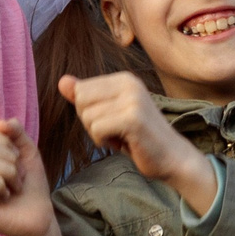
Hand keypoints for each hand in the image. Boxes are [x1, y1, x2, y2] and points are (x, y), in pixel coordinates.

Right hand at [0, 119, 75, 235]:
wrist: (40, 216)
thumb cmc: (30, 185)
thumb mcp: (26, 152)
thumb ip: (15, 132)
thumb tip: (0, 123)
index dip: (4, 144)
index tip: (15, 162)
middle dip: (9, 160)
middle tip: (16, 177)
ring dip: (9, 174)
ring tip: (13, 187)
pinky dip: (1, 186)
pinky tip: (5, 197)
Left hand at [56, 72, 216, 213]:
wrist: (172, 157)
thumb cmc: (139, 138)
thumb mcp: (110, 113)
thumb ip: (86, 96)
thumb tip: (61, 81)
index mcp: (124, 78)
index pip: (81, 90)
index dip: (89, 112)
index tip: (113, 121)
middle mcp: (129, 83)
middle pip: (81, 101)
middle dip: (91, 122)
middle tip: (115, 131)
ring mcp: (132, 99)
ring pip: (87, 117)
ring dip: (99, 134)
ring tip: (122, 137)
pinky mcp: (133, 118)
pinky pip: (96, 130)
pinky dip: (104, 142)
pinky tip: (123, 143)